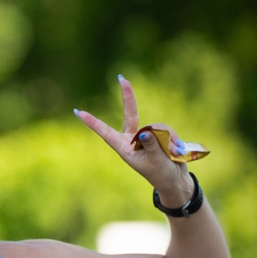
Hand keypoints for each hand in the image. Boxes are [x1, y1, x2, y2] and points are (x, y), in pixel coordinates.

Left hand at [74, 76, 193, 207]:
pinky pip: (166, 129)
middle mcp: (132, 139)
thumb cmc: (161, 173)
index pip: (106, 133)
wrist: (174, 179)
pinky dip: (173, 139)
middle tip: (121, 78)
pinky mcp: (159, 133)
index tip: (79, 112)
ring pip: (156, 126)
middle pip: (129, 114)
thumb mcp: (155, 161)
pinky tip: (177, 152)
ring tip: (172, 155)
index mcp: (124, 148)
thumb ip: (151, 145)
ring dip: (167, 140)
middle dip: (128, 96)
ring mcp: (146, 135)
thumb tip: (145, 131)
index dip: (93, 123)